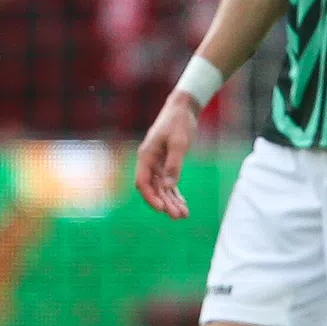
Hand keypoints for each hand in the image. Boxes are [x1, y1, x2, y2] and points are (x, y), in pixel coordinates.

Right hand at [134, 92, 199, 218]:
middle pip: (154, 188)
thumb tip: (169, 187)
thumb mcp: (178, 142)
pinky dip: (175, 194)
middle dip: (165, 203)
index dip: (150, 197)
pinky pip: (169, 183)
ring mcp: (158, 163)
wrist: (183, 108)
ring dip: (171, 202)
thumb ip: (174, 164)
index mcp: (146, 155)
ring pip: (162, 188)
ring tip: (183, 215)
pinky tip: (183, 205)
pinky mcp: (167, 163)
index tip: (162, 209)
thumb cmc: (178, 122)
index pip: (142, 182)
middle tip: (179, 216)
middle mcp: (149, 162)